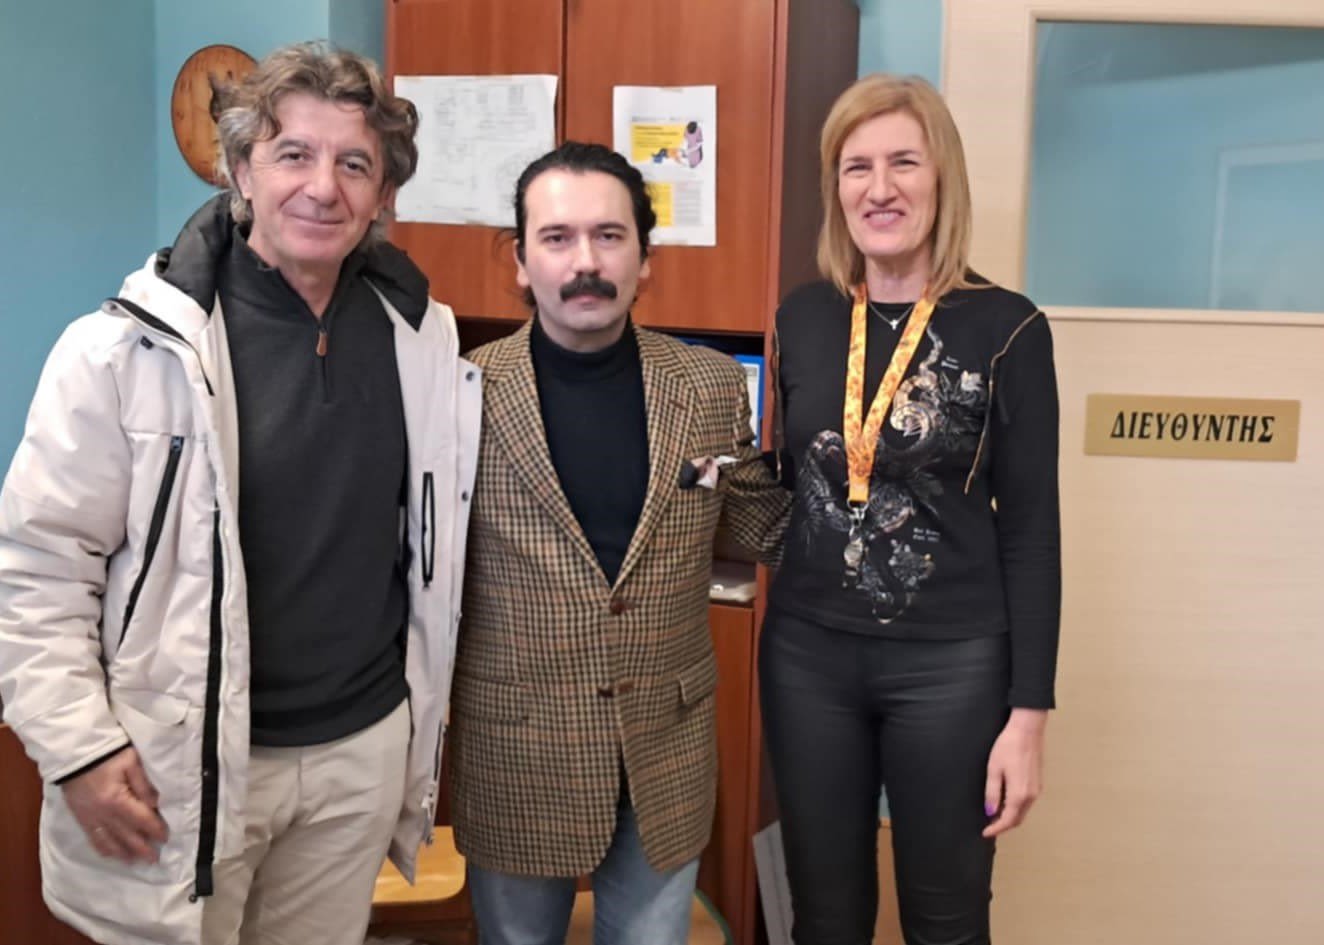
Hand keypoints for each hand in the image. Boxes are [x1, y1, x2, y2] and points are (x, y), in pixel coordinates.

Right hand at [61, 747, 168, 863]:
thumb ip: (144, 784)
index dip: (154, 830)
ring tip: (135, 861)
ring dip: (123, 853)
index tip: (165, 838)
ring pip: (108, 841)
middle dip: (141, 849)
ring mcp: (90, 818)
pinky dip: (103, 849)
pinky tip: (111, 854)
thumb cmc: (107, 754)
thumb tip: (157, 804)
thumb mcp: (131, 761)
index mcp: (117, 800)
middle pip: (125, 836)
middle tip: (154, 860)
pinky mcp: (80, 818)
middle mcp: (102, 814)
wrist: (74, 753)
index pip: (141, 820)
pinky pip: (93, 838)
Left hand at [982, 708, 1046, 838]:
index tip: (985, 833)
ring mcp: (1037, 790)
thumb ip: (992, 793)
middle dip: (1004, 825)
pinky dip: (1017, 807)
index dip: (996, 829)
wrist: (1027, 730)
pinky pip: (1027, 802)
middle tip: (989, 826)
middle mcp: (1031, 796)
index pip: (1008, 820)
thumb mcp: (994, 770)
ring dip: (1010, 816)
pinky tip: (1006, 802)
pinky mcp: (1038, 783)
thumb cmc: (1008, 747)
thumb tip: (990, 812)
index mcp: (1019, 795)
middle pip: (1018, 819)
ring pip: (1023, 811)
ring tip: (994, 815)